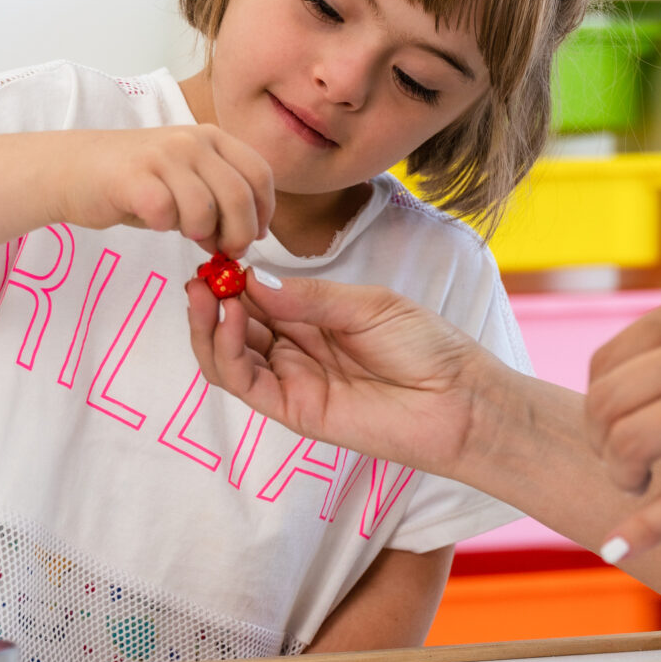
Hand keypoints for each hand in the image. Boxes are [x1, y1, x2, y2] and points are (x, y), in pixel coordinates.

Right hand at [61, 127, 275, 255]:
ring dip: (201, 234)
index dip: (264, 211)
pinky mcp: (133, 177)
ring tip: (185, 233)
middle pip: (239, 196)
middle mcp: (191, 141)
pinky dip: (166, 227)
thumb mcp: (186, 178)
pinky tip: (156, 221)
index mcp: (211, 137)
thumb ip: (219, 197)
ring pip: (206, 210)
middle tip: (226, 251)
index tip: (257, 235)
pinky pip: (166, 213)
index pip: (259, 174)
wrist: (71, 168)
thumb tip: (248, 237)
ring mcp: (162, 156)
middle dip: (239, 234)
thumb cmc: (135, 181)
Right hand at [185, 275, 492, 477]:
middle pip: (235, 325)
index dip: (233, 276)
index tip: (217, 251)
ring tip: (205, 291)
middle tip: (200, 272)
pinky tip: (229, 317)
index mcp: (314, 318)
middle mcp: (295, 349)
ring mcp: (292, 380)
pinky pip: (245, 382)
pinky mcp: (293, 410)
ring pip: (228, 356)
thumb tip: (251, 278)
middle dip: (212, 297)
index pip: (258, 296)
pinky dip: (226, 351)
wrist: (460, 399)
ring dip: (208, 324)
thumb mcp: (369, 304)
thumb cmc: (427, 347)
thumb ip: (311, 296)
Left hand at [584, 277, 660, 556]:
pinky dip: (645, 526)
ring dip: (620, 475)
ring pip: (629, 443)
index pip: (608, 359)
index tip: (616, 424)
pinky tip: (620, 545)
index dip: (600, 401)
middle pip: (606, 402)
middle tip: (624, 463)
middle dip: (601, 442)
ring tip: (638, 485)